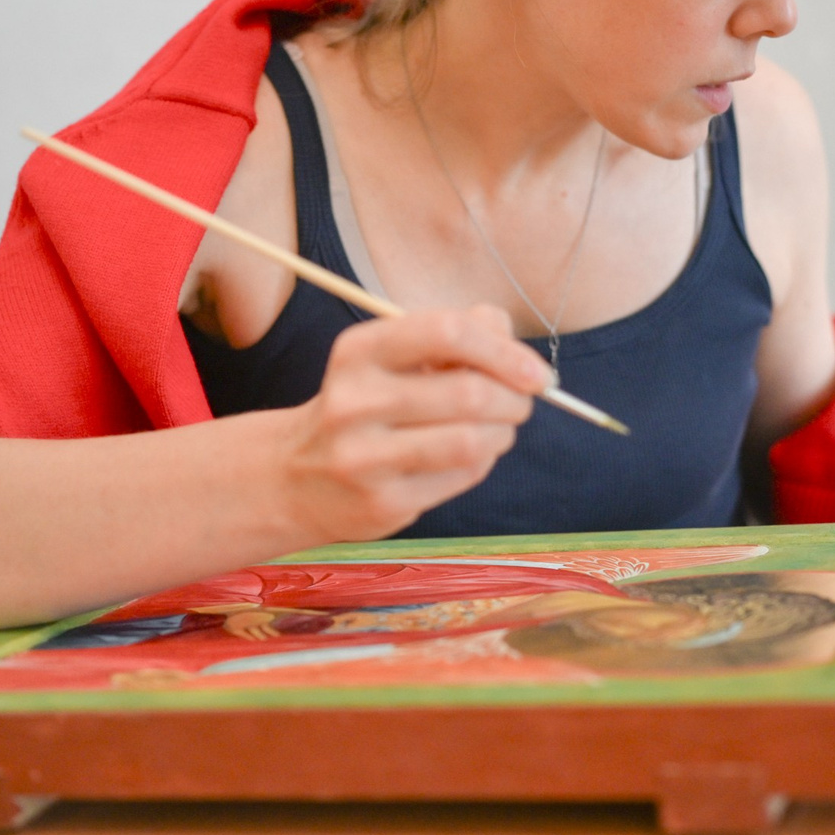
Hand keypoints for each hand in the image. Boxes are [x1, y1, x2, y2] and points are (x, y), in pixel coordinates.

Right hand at [275, 305, 550, 542]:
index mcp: (360, 351)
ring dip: (503, 433)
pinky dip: (481, 463)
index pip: (447, 332)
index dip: (504, 351)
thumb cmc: (370, 403)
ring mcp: (363, 457)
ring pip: (472, 441)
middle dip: (514, 399)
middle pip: (469, 393)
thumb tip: (512, 342)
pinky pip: (461, 476)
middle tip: (521, 403)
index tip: (536, 372)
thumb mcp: (398, 356)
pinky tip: (466, 456)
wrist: (297, 477)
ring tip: (498, 430)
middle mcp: (354, 401)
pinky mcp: (381, 502)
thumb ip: (460, 333)